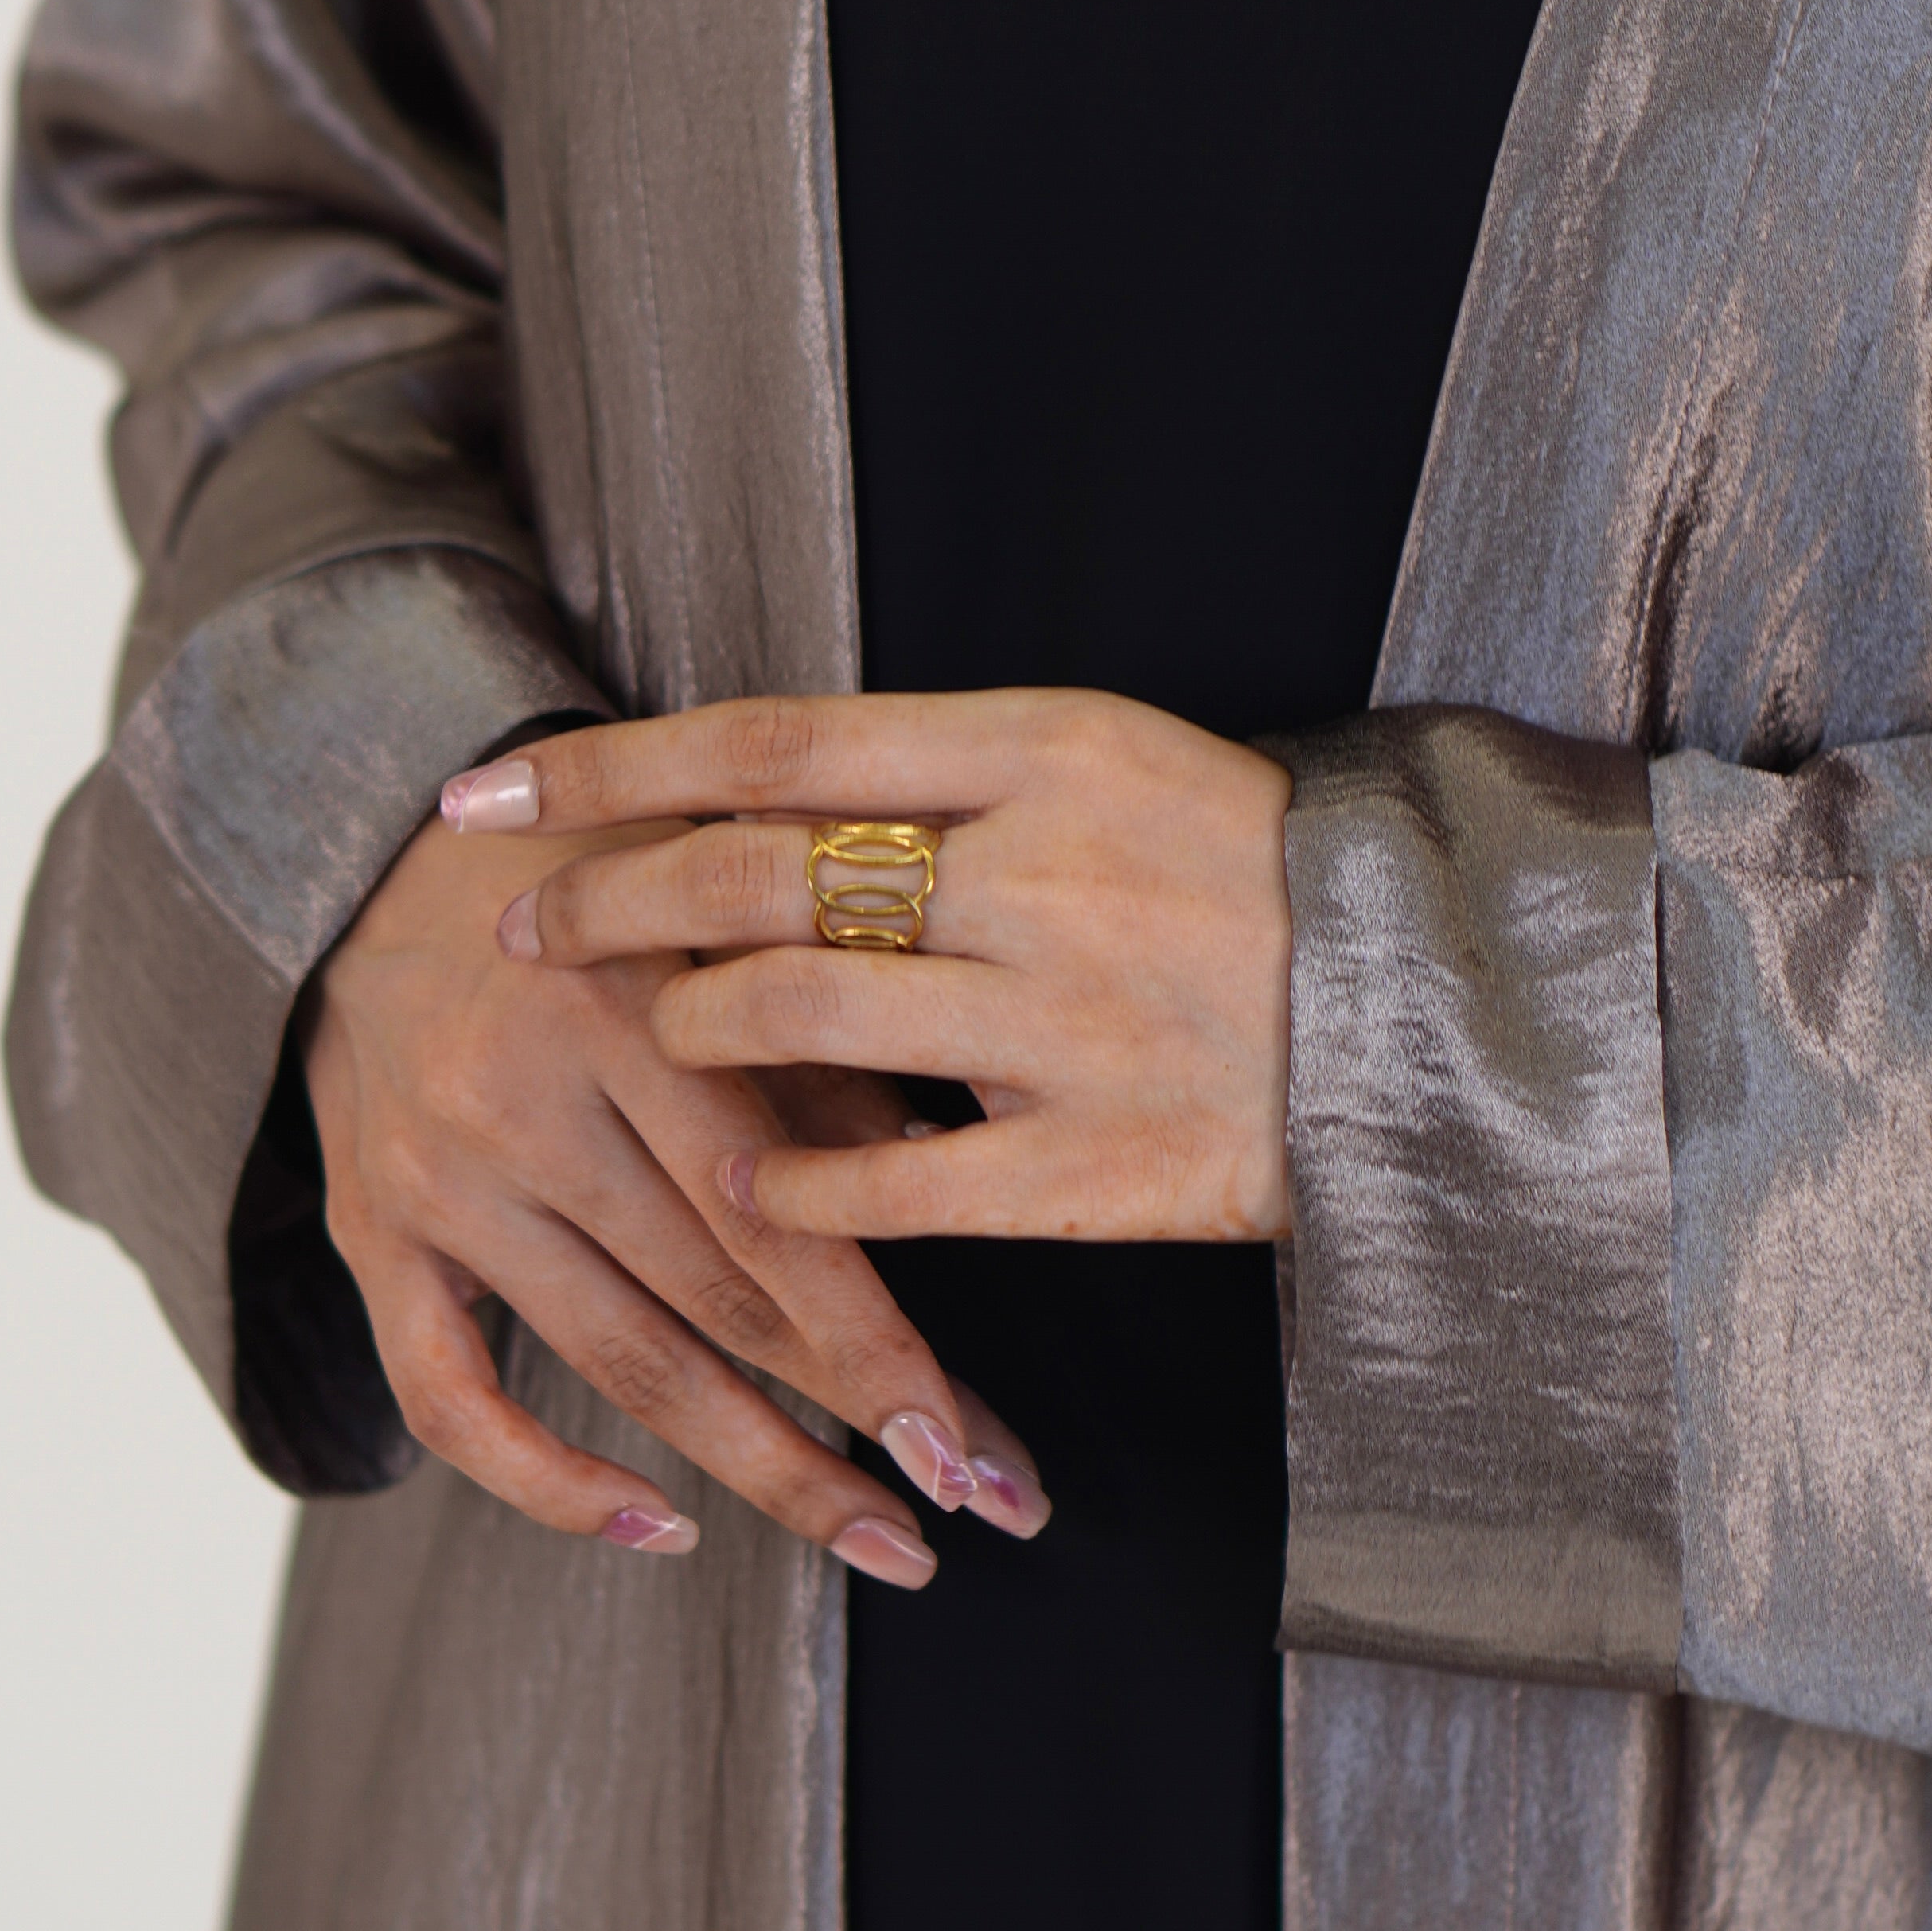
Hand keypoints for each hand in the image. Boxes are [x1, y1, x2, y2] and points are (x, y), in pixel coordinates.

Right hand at [300, 805, 1047, 1581]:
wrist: (361, 864)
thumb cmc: (592, 882)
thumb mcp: (717, 912)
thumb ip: (822, 1037)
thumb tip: (959, 1164)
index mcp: (622, 1001)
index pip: (771, 1211)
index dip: (877, 1344)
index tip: (967, 1447)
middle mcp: (518, 1101)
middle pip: (717, 1302)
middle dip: (859, 1419)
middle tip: (981, 1503)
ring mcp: (436, 1181)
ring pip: (618, 1363)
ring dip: (761, 1472)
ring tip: (882, 1546)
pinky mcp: (369, 1237)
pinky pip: (447, 1402)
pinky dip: (548, 1485)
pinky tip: (661, 1528)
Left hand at [457, 690, 1294, 1246]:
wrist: (1437, 1005)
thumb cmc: (1247, 869)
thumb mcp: (1115, 760)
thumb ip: (947, 772)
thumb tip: (754, 783)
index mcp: (1047, 749)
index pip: (771, 743)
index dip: (613, 767)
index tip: (494, 792)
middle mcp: (1045, 873)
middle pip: (757, 878)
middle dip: (608, 902)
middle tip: (522, 927)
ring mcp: (1070, 1021)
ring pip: (800, 1018)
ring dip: (691, 1028)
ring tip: (657, 1035)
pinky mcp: (1100, 1162)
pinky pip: (894, 1182)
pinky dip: (797, 1187)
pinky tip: (753, 1184)